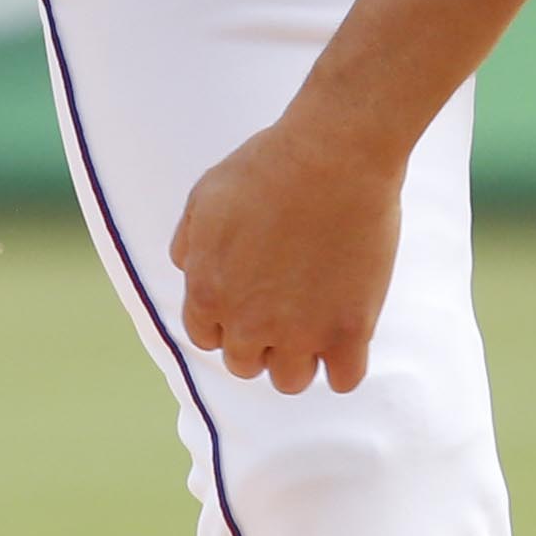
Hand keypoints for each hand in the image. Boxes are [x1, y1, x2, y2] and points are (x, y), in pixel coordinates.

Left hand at [168, 116, 403, 394]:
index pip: (207, 338)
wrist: (334, 154)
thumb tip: (185, 268)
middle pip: (246, 364)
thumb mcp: (205, 195)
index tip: (253, 298)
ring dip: (300, 357)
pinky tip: (347, 332)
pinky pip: (344, 380)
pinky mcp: (350, 330)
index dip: (229, 318)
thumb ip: (188, 241)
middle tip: (286, 304)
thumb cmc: (270, 164)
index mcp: (208, 293)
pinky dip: (344, 363)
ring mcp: (301, 331)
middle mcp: (249, 323)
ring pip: (291, 382)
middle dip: (262, 338)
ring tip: (316, 322)